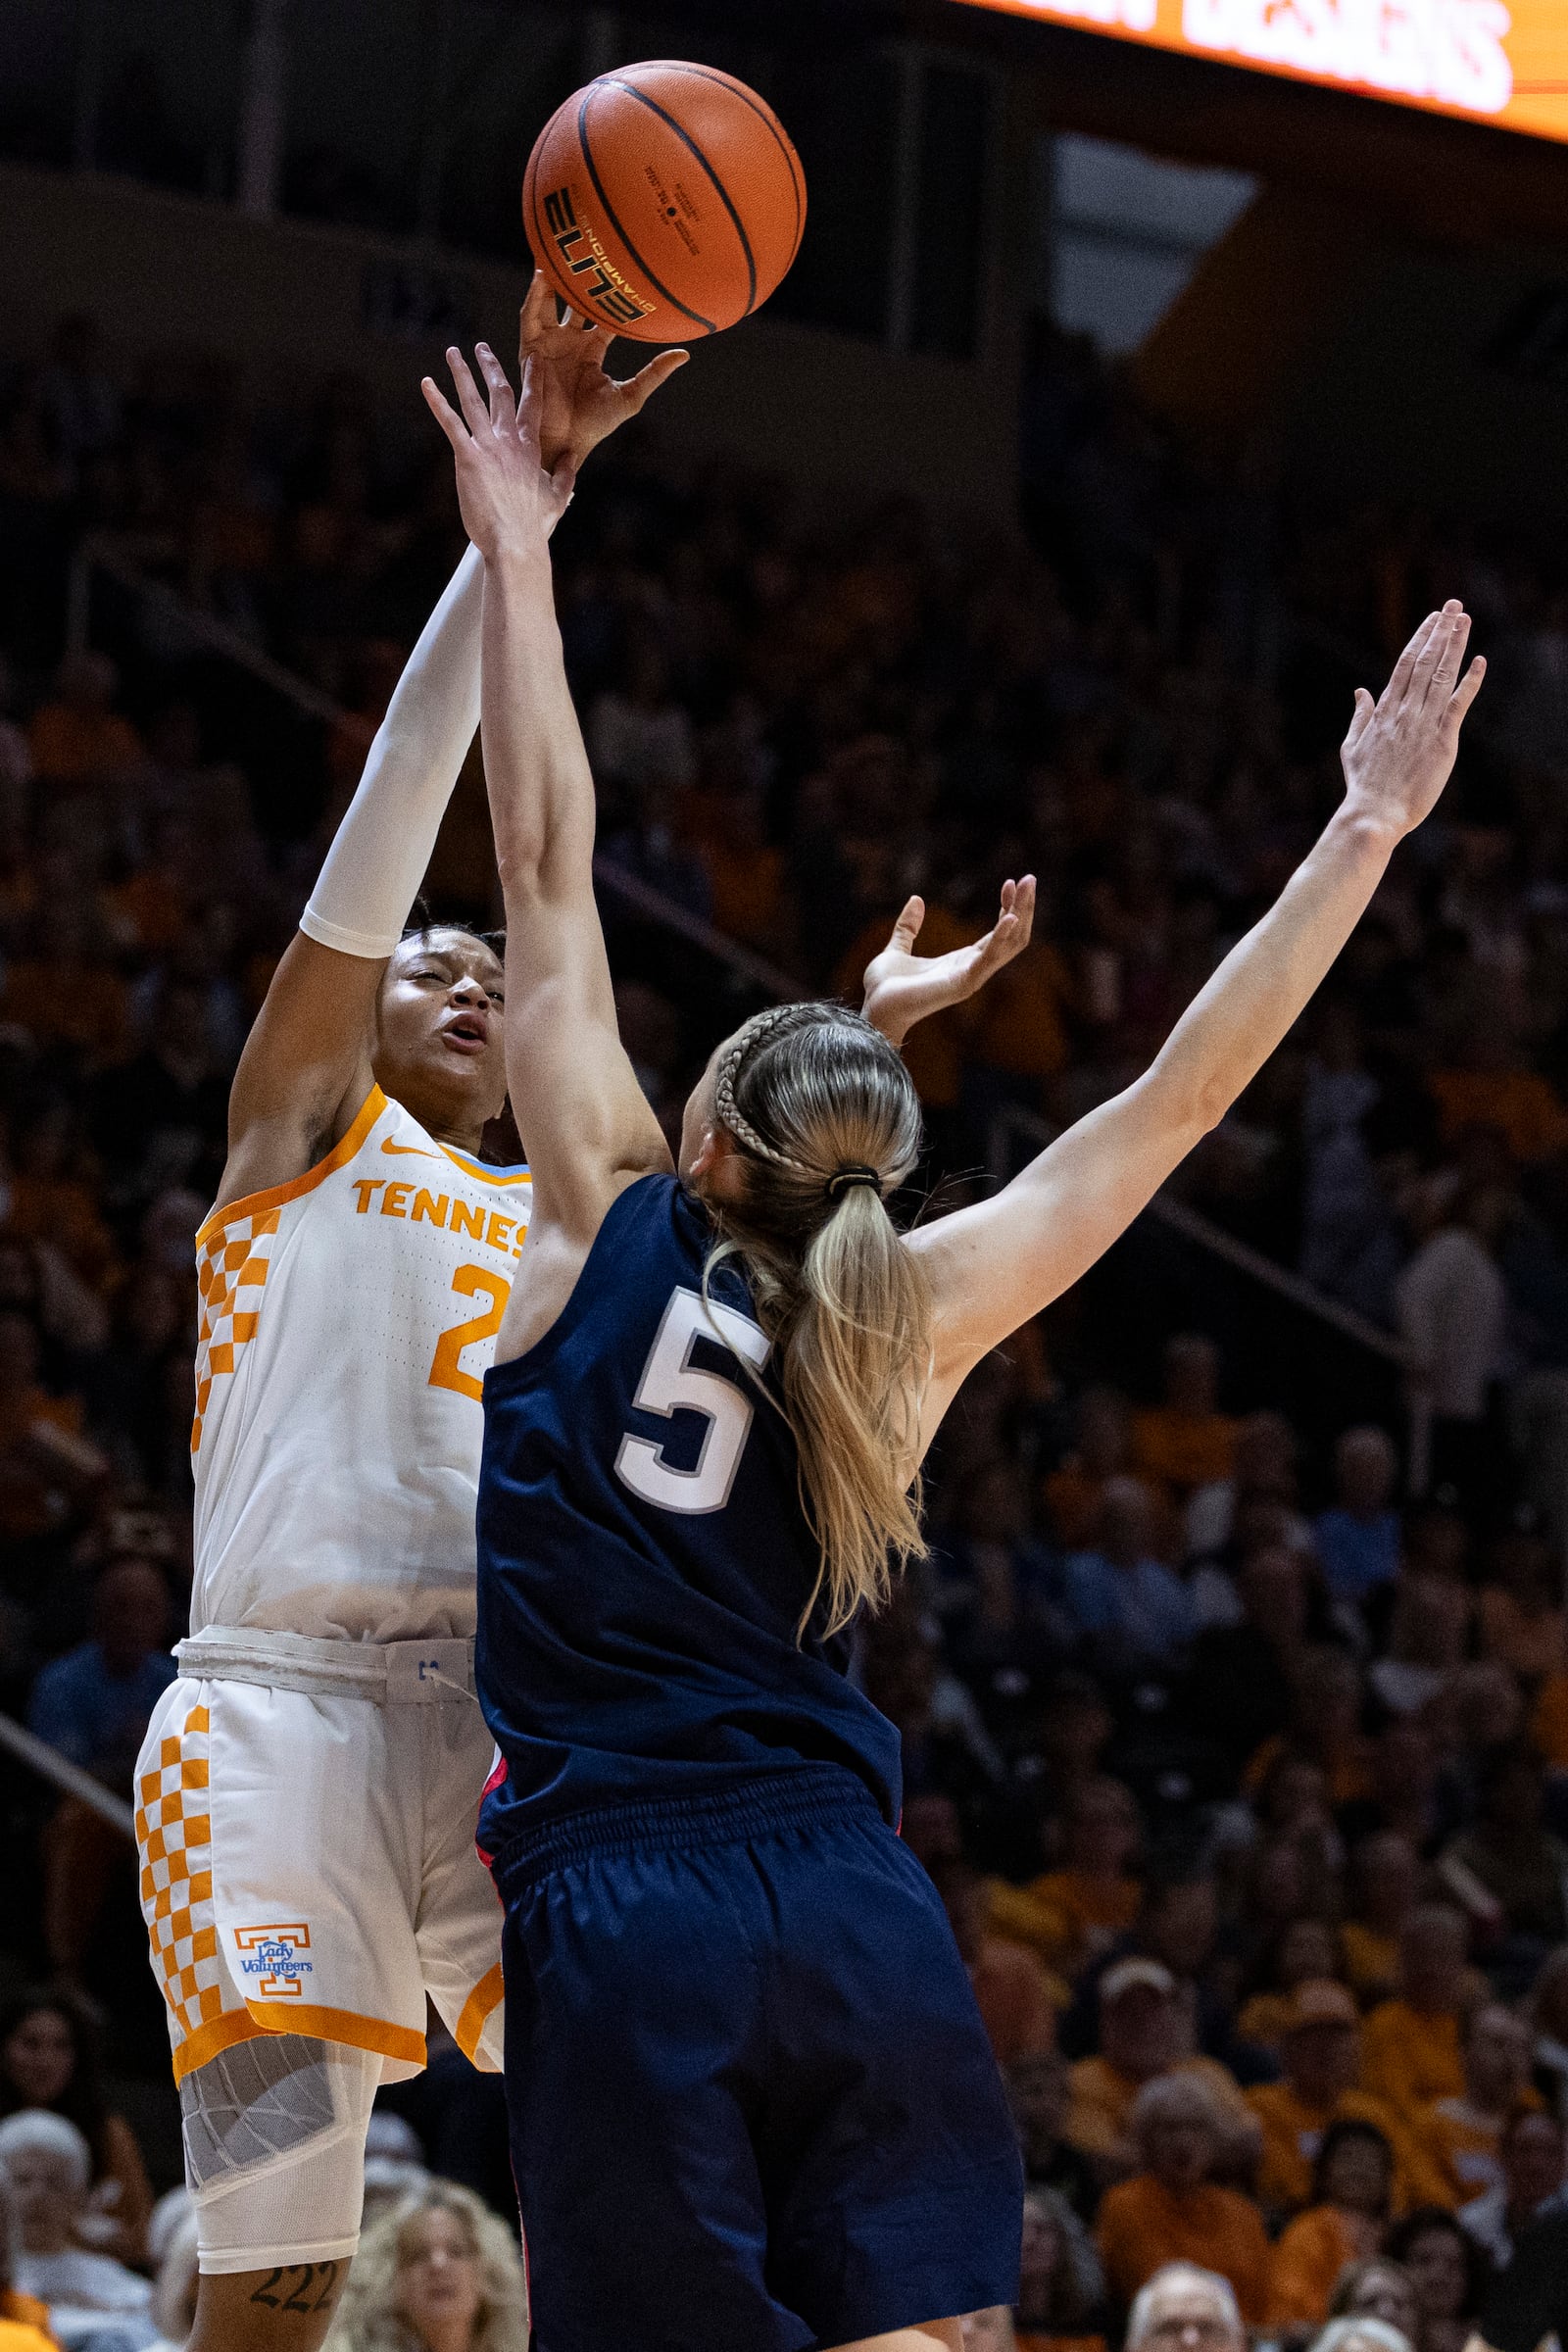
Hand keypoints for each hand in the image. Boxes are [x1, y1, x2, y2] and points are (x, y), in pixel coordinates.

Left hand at [421, 344, 574, 563]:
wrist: (516, 542)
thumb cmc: (534, 526)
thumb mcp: (558, 498)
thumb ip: (565, 475)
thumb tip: (571, 458)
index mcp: (530, 448)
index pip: (532, 406)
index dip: (532, 380)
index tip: (532, 360)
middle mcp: (510, 440)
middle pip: (501, 393)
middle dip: (491, 367)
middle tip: (482, 347)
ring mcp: (489, 446)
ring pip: (473, 399)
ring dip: (462, 373)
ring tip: (452, 352)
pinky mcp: (468, 457)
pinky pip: (450, 422)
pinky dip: (438, 401)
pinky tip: (427, 384)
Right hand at [519, 269, 688, 475]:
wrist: (564, 442)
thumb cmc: (596, 425)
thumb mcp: (630, 396)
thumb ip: (654, 373)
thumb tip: (685, 353)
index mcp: (592, 349)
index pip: (603, 313)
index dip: (611, 292)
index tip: (624, 268)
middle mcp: (570, 341)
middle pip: (574, 300)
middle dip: (580, 277)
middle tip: (590, 246)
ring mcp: (549, 343)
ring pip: (551, 302)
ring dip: (554, 278)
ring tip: (561, 249)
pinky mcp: (530, 349)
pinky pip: (531, 316)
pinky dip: (535, 295)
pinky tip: (542, 274)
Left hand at [861, 878, 1036, 1047]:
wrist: (874, 1009)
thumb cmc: (885, 988)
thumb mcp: (897, 948)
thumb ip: (908, 926)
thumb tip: (916, 899)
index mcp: (962, 962)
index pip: (998, 933)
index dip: (1008, 907)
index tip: (1009, 882)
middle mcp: (972, 970)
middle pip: (1012, 937)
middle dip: (1024, 907)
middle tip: (1030, 878)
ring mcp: (970, 978)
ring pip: (1009, 945)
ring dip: (1021, 914)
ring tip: (1027, 887)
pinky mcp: (963, 984)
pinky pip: (990, 959)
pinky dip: (1002, 937)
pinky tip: (1010, 916)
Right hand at [1341, 600, 1485, 838]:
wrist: (1374, 812)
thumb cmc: (1363, 785)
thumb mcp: (1352, 747)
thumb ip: (1359, 716)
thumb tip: (1360, 691)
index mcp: (1384, 710)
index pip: (1405, 664)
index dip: (1421, 638)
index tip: (1432, 618)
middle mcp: (1405, 711)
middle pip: (1426, 661)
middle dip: (1440, 631)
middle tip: (1453, 606)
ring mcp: (1423, 724)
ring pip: (1442, 675)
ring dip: (1455, 645)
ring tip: (1464, 620)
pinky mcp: (1442, 740)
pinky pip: (1458, 704)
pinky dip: (1470, 681)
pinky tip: (1479, 661)